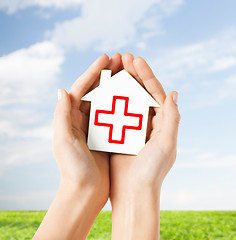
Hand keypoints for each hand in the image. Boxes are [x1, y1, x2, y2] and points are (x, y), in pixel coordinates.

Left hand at [34, 53, 121, 239]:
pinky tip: (135, 95)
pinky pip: (117, 114)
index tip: (106, 58)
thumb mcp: (64, 142)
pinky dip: (124, 103)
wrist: (85, 191)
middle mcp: (83, 119)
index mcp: (71, 118)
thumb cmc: (73, 169)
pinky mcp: (107, 135)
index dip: (93, 72)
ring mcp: (96, 126)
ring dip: (118, 85)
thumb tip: (62, 90)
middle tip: (120, 59)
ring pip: (108, 100)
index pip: (81, 88)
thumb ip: (61, 116)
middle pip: (96, 90)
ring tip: (129, 72)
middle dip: (107, 74)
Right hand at [110, 53, 179, 239]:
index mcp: (162, 123)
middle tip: (122, 57)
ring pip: (126, 100)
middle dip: (133, 74)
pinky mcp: (120, 134)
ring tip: (112, 68)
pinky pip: (114, 112)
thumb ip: (172, 118)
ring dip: (120, 83)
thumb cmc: (151, 171)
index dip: (146, 75)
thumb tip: (174, 92)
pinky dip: (110, 100)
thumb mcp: (167, 144)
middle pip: (141, 93)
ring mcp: (133, 127)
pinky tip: (102, 89)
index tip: (135, 59)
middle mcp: (149, 123)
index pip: (155, 92)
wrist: (133, 193)